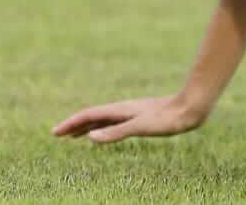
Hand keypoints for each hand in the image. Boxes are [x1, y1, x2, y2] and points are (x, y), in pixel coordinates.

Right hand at [51, 95, 203, 143]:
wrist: (189, 108)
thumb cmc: (167, 119)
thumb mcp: (140, 128)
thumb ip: (116, 132)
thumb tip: (90, 136)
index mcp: (119, 110)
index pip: (88, 116)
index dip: (71, 124)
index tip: (55, 132)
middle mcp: (122, 109)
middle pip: (92, 116)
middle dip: (73, 125)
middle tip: (57, 134)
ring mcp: (130, 112)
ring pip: (102, 119)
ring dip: (86, 126)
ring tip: (74, 135)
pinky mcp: (139, 117)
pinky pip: (113, 122)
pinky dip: (102, 127)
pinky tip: (105, 132)